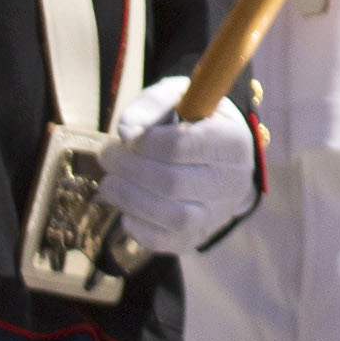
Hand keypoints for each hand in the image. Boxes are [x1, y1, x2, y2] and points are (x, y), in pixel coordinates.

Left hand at [102, 80, 264, 256]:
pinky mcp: (199, 236)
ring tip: (109, 183)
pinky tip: (125, 209)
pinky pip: (167, 242)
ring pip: (171, 217)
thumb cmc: (195, 121)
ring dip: (129, 200)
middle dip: (128, 170)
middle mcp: (232, 181)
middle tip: (106, 156)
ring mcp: (217, 214)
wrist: (219, 157)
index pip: (181, 146)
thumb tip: (125, 131)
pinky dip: (138, 228)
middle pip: (172, 183)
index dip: (144, 143)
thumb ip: (152, 105)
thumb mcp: (179, 98)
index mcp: (233, 140)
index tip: (124, 137)